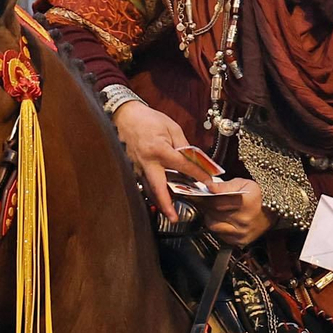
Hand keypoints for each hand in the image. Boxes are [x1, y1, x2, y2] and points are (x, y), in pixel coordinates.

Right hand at [112, 101, 210, 220]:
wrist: (125, 115)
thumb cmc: (148, 119)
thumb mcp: (172, 128)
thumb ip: (184, 146)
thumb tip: (194, 160)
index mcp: (158, 149)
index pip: (182, 166)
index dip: (198, 174)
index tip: (208, 181)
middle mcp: (147, 161)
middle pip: (158, 188)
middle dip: (166, 205)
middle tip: (174, 218)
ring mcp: (137, 167)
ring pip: (149, 189)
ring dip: (160, 201)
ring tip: (170, 211)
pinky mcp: (132, 169)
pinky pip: (144, 183)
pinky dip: (153, 190)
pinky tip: (162, 194)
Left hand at [201, 179, 276, 245]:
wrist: (273, 211)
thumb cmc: (259, 195)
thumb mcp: (243, 184)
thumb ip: (224, 186)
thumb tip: (208, 186)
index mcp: (245, 202)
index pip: (215, 202)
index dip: (205, 198)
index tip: (202, 195)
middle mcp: (243, 220)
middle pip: (212, 214)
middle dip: (208, 207)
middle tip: (210, 202)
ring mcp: (242, 232)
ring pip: (214, 227)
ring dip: (212, 218)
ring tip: (217, 212)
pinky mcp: (241, 241)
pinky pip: (221, 236)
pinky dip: (220, 228)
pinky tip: (226, 221)